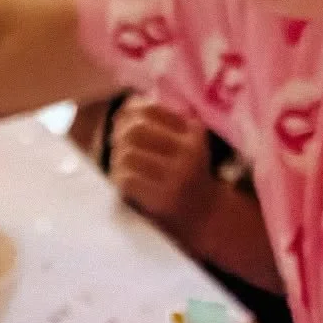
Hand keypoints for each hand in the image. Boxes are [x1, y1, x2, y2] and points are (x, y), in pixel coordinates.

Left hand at [109, 97, 216, 237]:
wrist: (205, 215)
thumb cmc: (186, 175)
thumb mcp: (183, 144)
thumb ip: (161, 124)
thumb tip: (124, 107)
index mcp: (193, 131)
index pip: (151, 109)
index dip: (128, 113)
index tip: (121, 123)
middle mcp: (188, 151)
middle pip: (135, 130)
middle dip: (119, 136)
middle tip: (117, 146)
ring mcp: (176, 176)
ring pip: (127, 154)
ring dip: (117, 160)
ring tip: (121, 166)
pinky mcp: (163, 199)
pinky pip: (127, 180)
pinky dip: (119, 179)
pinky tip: (124, 183)